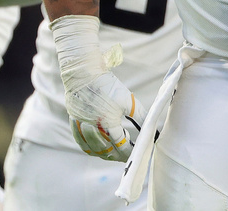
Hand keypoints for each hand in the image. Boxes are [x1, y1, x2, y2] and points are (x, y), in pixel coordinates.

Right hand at [51, 15, 147, 161]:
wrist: (83, 72)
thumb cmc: (108, 85)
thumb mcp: (128, 100)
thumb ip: (142, 117)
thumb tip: (153, 128)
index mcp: (108, 123)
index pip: (121, 146)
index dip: (129, 152)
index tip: (136, 154)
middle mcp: (93, 127)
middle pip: (105, 150)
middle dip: (117, 156)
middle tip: (125, 156)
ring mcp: (81, 125)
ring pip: (92, 148)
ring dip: (103, 153)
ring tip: (112, 152)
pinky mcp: (74, 120)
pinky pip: (80, 140)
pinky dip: (89, 147)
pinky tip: (96, 146)